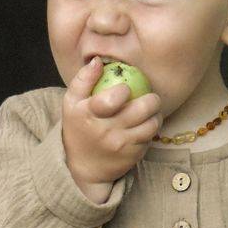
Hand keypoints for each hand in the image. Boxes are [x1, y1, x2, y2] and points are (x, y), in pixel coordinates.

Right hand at [62, 57, 163, 186]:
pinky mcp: (133, 156)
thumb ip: (83, 79)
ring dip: (156, 114)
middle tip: (150, 97)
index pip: (112, 99)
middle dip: (151, 99)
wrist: (85, 167)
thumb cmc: (78, 127)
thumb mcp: (71, 102)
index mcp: (88, 114)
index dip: (125, 90)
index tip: (125, 89)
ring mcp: (121, 145)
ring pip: (151, 124)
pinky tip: (147, 124)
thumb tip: (98, 60)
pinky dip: (152, 129)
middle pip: (141, 110)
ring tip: (152, 110)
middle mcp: (105, 131)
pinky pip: (150, 137)